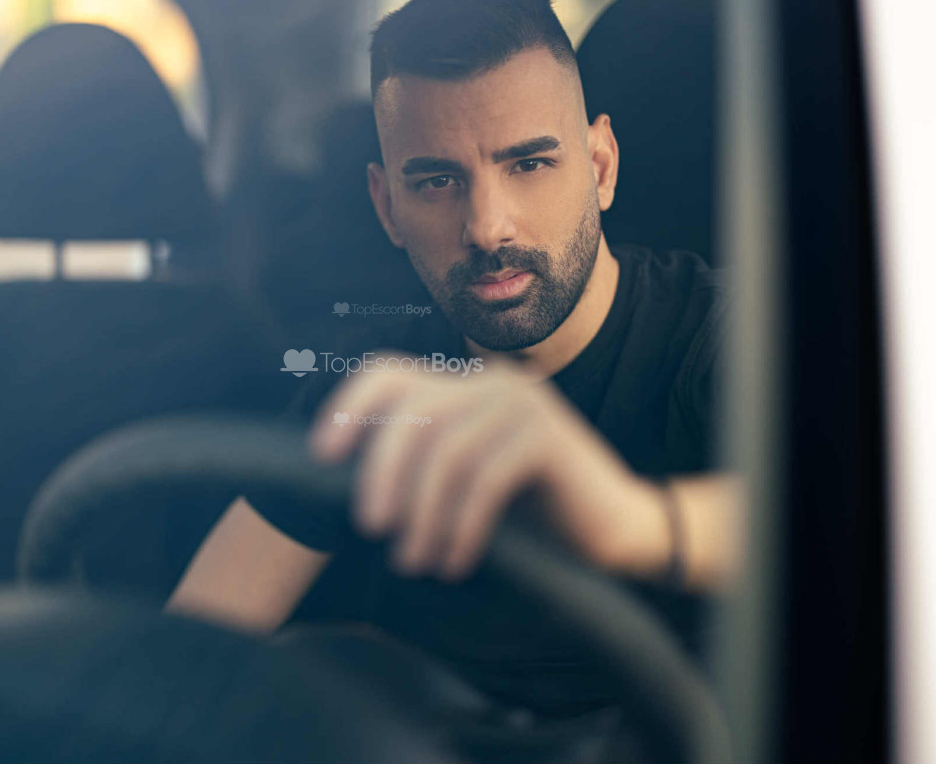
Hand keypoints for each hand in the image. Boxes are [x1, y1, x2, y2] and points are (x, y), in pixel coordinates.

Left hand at [307, 351, 669, 581]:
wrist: (613, 532)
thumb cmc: (529, 513)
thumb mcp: (461, 481)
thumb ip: (417, 465)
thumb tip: (341, 482)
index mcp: (463, 385)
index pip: (387, 373)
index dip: (347, 409)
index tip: (322, 457)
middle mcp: (490, 382)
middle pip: (411, 413)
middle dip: (381, 474)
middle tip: (372, 529)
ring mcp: (523, 403)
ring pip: (446, 451)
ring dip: (423, 513)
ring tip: (415, 561)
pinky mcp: (549, 437)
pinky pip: (485, 478)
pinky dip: (462, 525)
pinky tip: (455, 561)